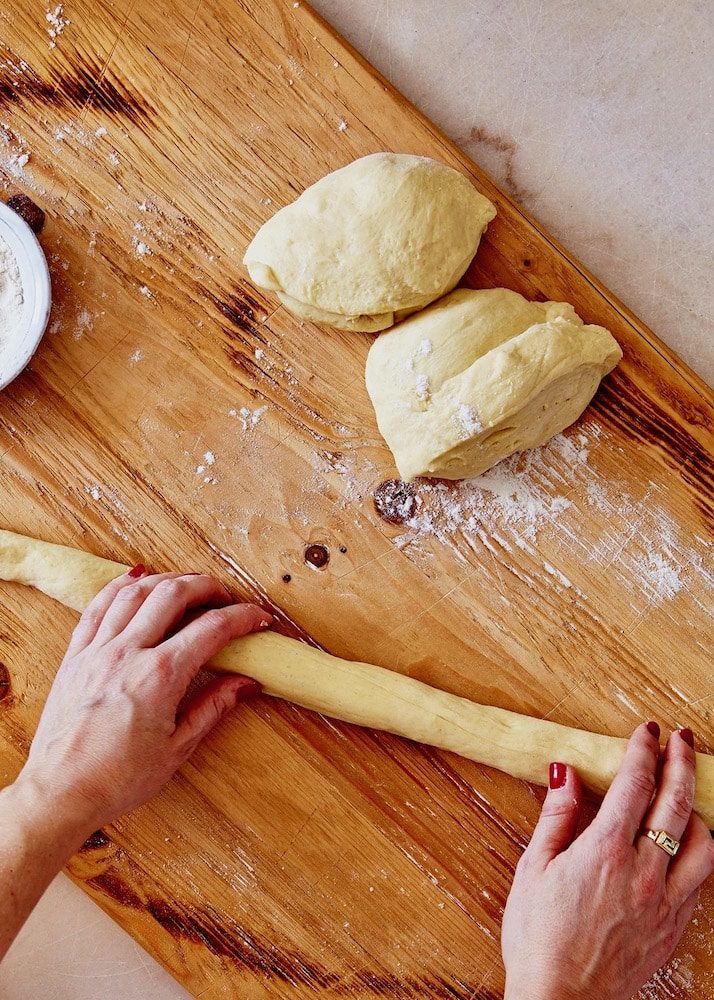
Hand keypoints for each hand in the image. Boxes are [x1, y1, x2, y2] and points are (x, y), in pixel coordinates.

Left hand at [16, 567, 271, 839]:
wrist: (61, 793)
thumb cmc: (117, 779)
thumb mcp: (177, 748)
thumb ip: (213, 707)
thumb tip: (245, 683)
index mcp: (160, 677)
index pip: (212, 629)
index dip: (242, 618)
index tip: (258, 619)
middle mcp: (128, 654)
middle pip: (174, 594)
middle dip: (208, 586)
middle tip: (225, 597)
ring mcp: (98, 651)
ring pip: (136, 592)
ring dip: (168, 580)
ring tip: (187, 586)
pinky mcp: (76, 655)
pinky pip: (97, 605)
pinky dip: (120, 586)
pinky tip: (136, 581)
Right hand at [502, 723, 713, 999]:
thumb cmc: (537, 937)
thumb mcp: (534, 868)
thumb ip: (556, 816)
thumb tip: (567, 773)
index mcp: (604, 851)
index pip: (635, 784)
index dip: (643, 750)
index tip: (646, 731)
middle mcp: (642, 872)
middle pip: (676, 803)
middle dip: (680, 763)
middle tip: (680, 739)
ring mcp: (664, 902)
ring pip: (703, 843)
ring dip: (698, 808)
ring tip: (687, 791)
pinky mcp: (673, 927)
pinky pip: (700, 880)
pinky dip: (698, 851)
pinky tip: (685, 842)